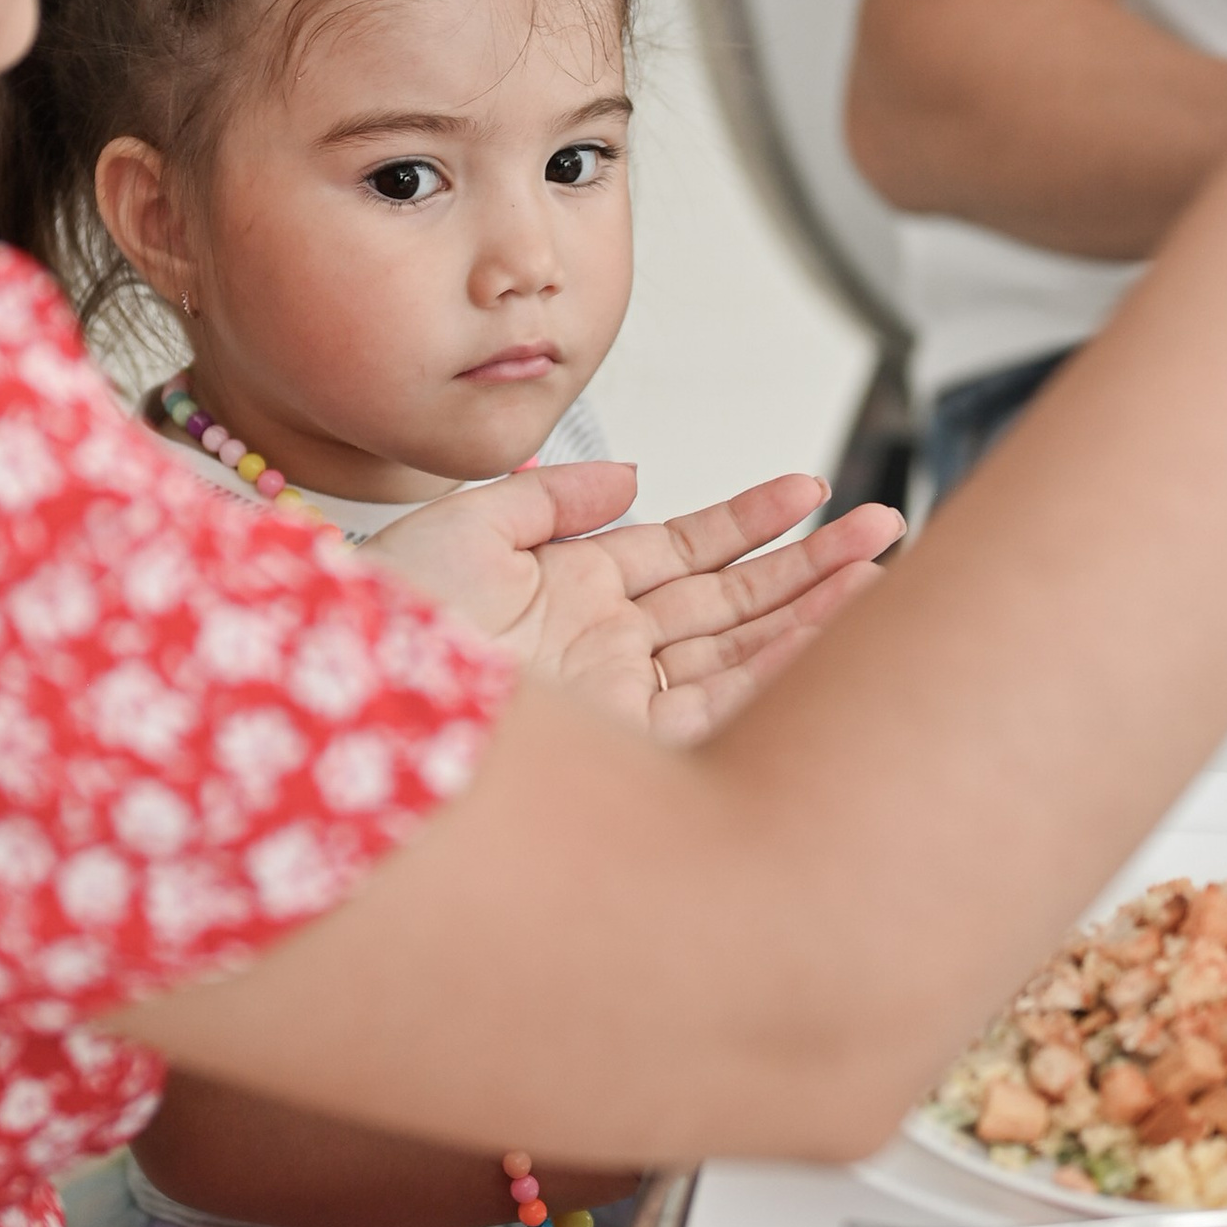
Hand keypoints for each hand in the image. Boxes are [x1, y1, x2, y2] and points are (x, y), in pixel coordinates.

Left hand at [367, 464, 901, 745]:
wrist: (340, 699)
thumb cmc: (382, 619)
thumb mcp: (466, 526)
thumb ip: (553, 498)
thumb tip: (635, 478)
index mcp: (569, 592)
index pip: (683, 552)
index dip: (749, 521)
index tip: (811, 491)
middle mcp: (605, 647)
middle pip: (731, 601)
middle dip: (810, 564)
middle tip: (885, 526)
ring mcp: (620, 699)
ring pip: (740, 650)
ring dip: (813, 610)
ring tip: (883, 568)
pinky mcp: (626, 748)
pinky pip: (723, 704)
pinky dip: (781, 669)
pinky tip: (832, 635)